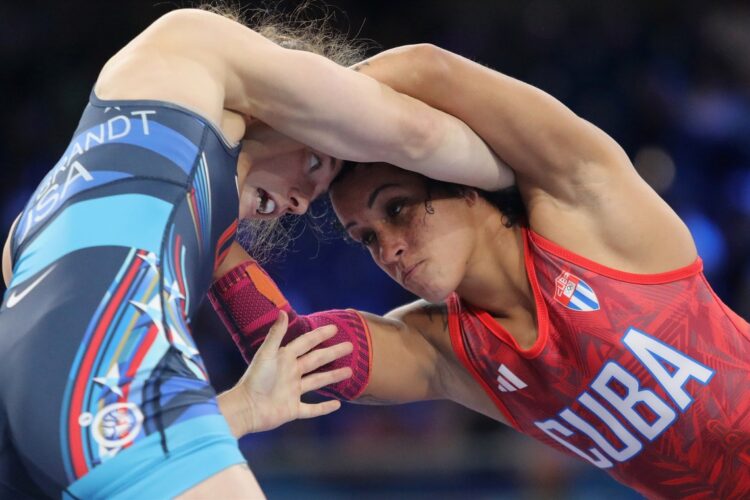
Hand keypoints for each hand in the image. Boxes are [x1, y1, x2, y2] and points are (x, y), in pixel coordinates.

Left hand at [220, 311, 352, 435]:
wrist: (246, 408)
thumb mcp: (266, 354)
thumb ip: (275, 334)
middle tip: (350, 346)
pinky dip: (324, 408)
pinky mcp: (293, 409)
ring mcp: (293, 392)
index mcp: (285, 358)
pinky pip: (312, 409)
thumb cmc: (255, 380)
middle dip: (333, 353)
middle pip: (317, 360)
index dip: (320, 335)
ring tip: (349, 371)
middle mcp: (291, 373)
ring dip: (333, 376)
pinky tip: (337, 404)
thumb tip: (282, 311)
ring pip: (318, 382)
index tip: (335, 328)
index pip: (306, 343)